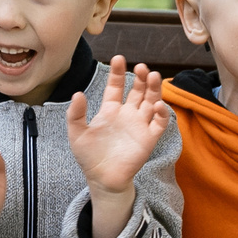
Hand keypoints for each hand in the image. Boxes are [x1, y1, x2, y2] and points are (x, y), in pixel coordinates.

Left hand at [66, 56, 167, 197]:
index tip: (119, 58)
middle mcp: (127, 114)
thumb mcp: (76, 134)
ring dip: (154, 89)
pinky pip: (159, 123)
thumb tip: (78, 93)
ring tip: (153, 76)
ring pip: (151, 102)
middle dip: (140, 78)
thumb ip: (75, 114)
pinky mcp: (149, 138)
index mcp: (110, 110)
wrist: (102, 179)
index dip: (117, 73)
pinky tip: (158, 104)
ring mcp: (140, 125)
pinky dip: (161, 113)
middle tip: (141, 67)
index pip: (116, 86)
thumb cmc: (89, 156)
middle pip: (138, 90)